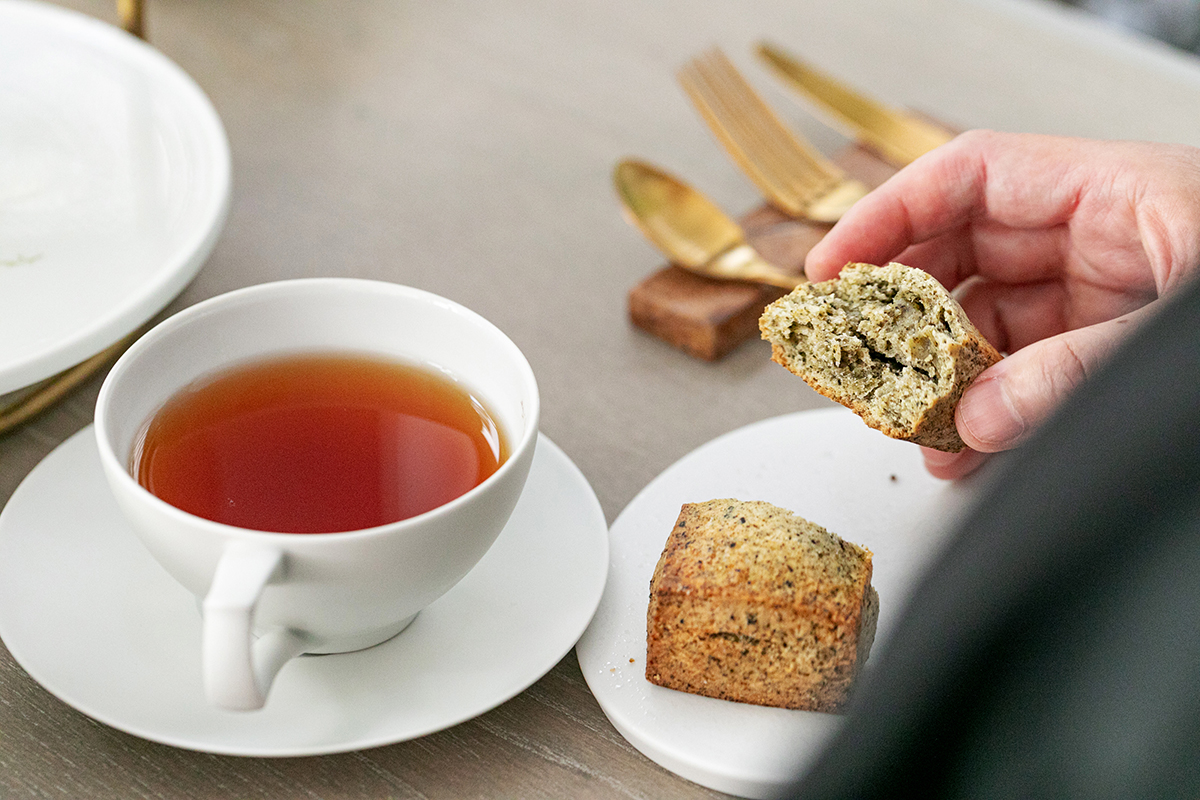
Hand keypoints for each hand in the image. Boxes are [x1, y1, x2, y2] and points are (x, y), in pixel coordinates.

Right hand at [805, 131, 1199, 477]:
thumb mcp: (1175, 330)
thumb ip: (1077, 369)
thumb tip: (980, 415)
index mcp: (1119, 192)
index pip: (973, 177)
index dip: (889, 214)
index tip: (832, 266)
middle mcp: (1100, 238)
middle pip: (962, 254)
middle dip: (902, 313)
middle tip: (856, 358)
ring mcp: (1103, 296)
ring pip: (986, 327)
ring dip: (942, 381)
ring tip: (913, 428)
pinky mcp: (1107, 350)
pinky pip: (1025, 375)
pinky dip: (987, 412)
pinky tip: (964, 448)